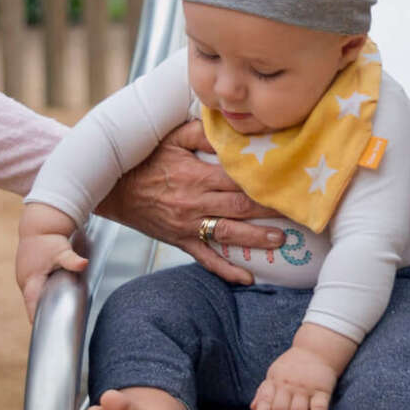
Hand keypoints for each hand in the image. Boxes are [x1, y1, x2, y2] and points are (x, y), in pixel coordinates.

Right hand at [15, 231, 87, 320]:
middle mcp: (24, 282)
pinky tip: (51, 297)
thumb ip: (72, 260)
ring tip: (55, 316)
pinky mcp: (28, 272)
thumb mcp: (62, 251)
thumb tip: (83, 264)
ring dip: (42, 302)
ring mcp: (24, 277)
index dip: (39, 321)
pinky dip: (41, 293)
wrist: (39, 222)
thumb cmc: (49, 239)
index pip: (32, 309)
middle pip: (33, 304)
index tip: (49, 333)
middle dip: (43, 313)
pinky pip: (35, 287)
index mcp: (30, 282)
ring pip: (34, 296)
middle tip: (58, 327)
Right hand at [95, 121, 282, 283]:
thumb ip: (201, 134)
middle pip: (240, 207)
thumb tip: (230, 131)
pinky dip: (226, 270)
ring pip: (229, 233)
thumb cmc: (144, 161)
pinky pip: (206, 258)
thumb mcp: (170, 138)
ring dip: (256, 238)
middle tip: (297, 212)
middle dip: (270, 210)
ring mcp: (189, 224)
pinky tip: (246, 278)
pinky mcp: (181, 240)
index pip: (238, 179)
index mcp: (197, 175)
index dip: (264, 181)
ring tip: (280, 240)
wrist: (112, 189)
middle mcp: (196, 202)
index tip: (287, 181)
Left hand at [251, 330, 350, 409]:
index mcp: (275, 382)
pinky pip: (319, 408)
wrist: (317, 349)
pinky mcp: (322, 390)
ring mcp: (305, 389)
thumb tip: (253, 408)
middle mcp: (288, 386)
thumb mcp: (274, 372)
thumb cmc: (294, 363)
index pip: (266, 399)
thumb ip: (264, 390)